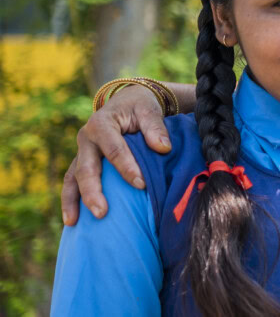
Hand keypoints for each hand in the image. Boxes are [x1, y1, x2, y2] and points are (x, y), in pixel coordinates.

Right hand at [61, 85, 171, 225]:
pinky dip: (70, 200)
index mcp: (102, 124)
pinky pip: (71, 182)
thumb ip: (155, 127)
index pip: (114, 149)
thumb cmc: (140, 107)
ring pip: (72, 178)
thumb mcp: (149, 109)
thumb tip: (163, 147)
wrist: (127, 101)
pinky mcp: (81, 162)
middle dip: (93, 191)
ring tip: (73, 223)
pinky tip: (72, 221)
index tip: (141, 184)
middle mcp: (86, 138)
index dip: (127, 167)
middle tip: (102, 212)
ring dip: (73, 201)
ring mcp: (81, 152)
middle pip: (86, 168)